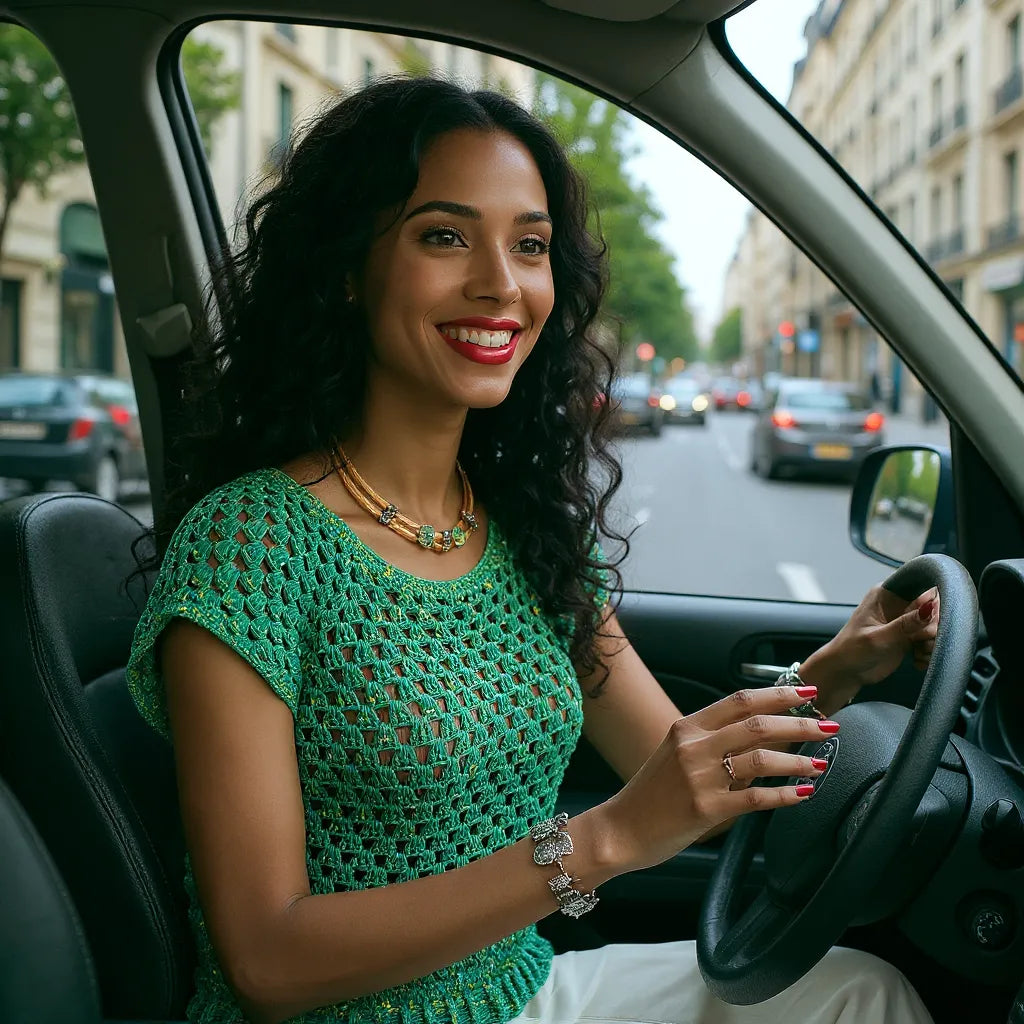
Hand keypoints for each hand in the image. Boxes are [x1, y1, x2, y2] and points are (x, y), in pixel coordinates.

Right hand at [599, 686, 840, 873]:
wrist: (620, 829)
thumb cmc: (650, 794)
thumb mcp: (675, 755)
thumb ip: (711, 742)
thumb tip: (758, 735)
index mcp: (686, 727)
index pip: (739, 700)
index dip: (778, 694)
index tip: (806, 694)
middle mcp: (693, 746)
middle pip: (757, 724)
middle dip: (799, 724)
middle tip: (827, 726)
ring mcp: (699, 777)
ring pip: (761, 758)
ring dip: (798, 759)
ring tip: (820, 762)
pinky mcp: (706, 808)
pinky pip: (756, 797)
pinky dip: (785, 795)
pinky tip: (803, 794)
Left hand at [805, 585, 938, 697]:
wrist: (845, 673)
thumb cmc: (852, 650)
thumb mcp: (879, 637)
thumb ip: (905, 624)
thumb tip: (930, 607)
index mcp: (886, 594)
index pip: (919, 585)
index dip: (932, 601)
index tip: (931, 619)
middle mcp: (898, 604)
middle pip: (933, 607)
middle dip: (933, 628)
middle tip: (922, 642)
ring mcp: (904, 622)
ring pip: (934, 626)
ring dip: (932, 643)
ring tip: (920, 654)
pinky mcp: (909, 638)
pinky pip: (930, 641)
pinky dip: (928, 652)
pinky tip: (918, 661)